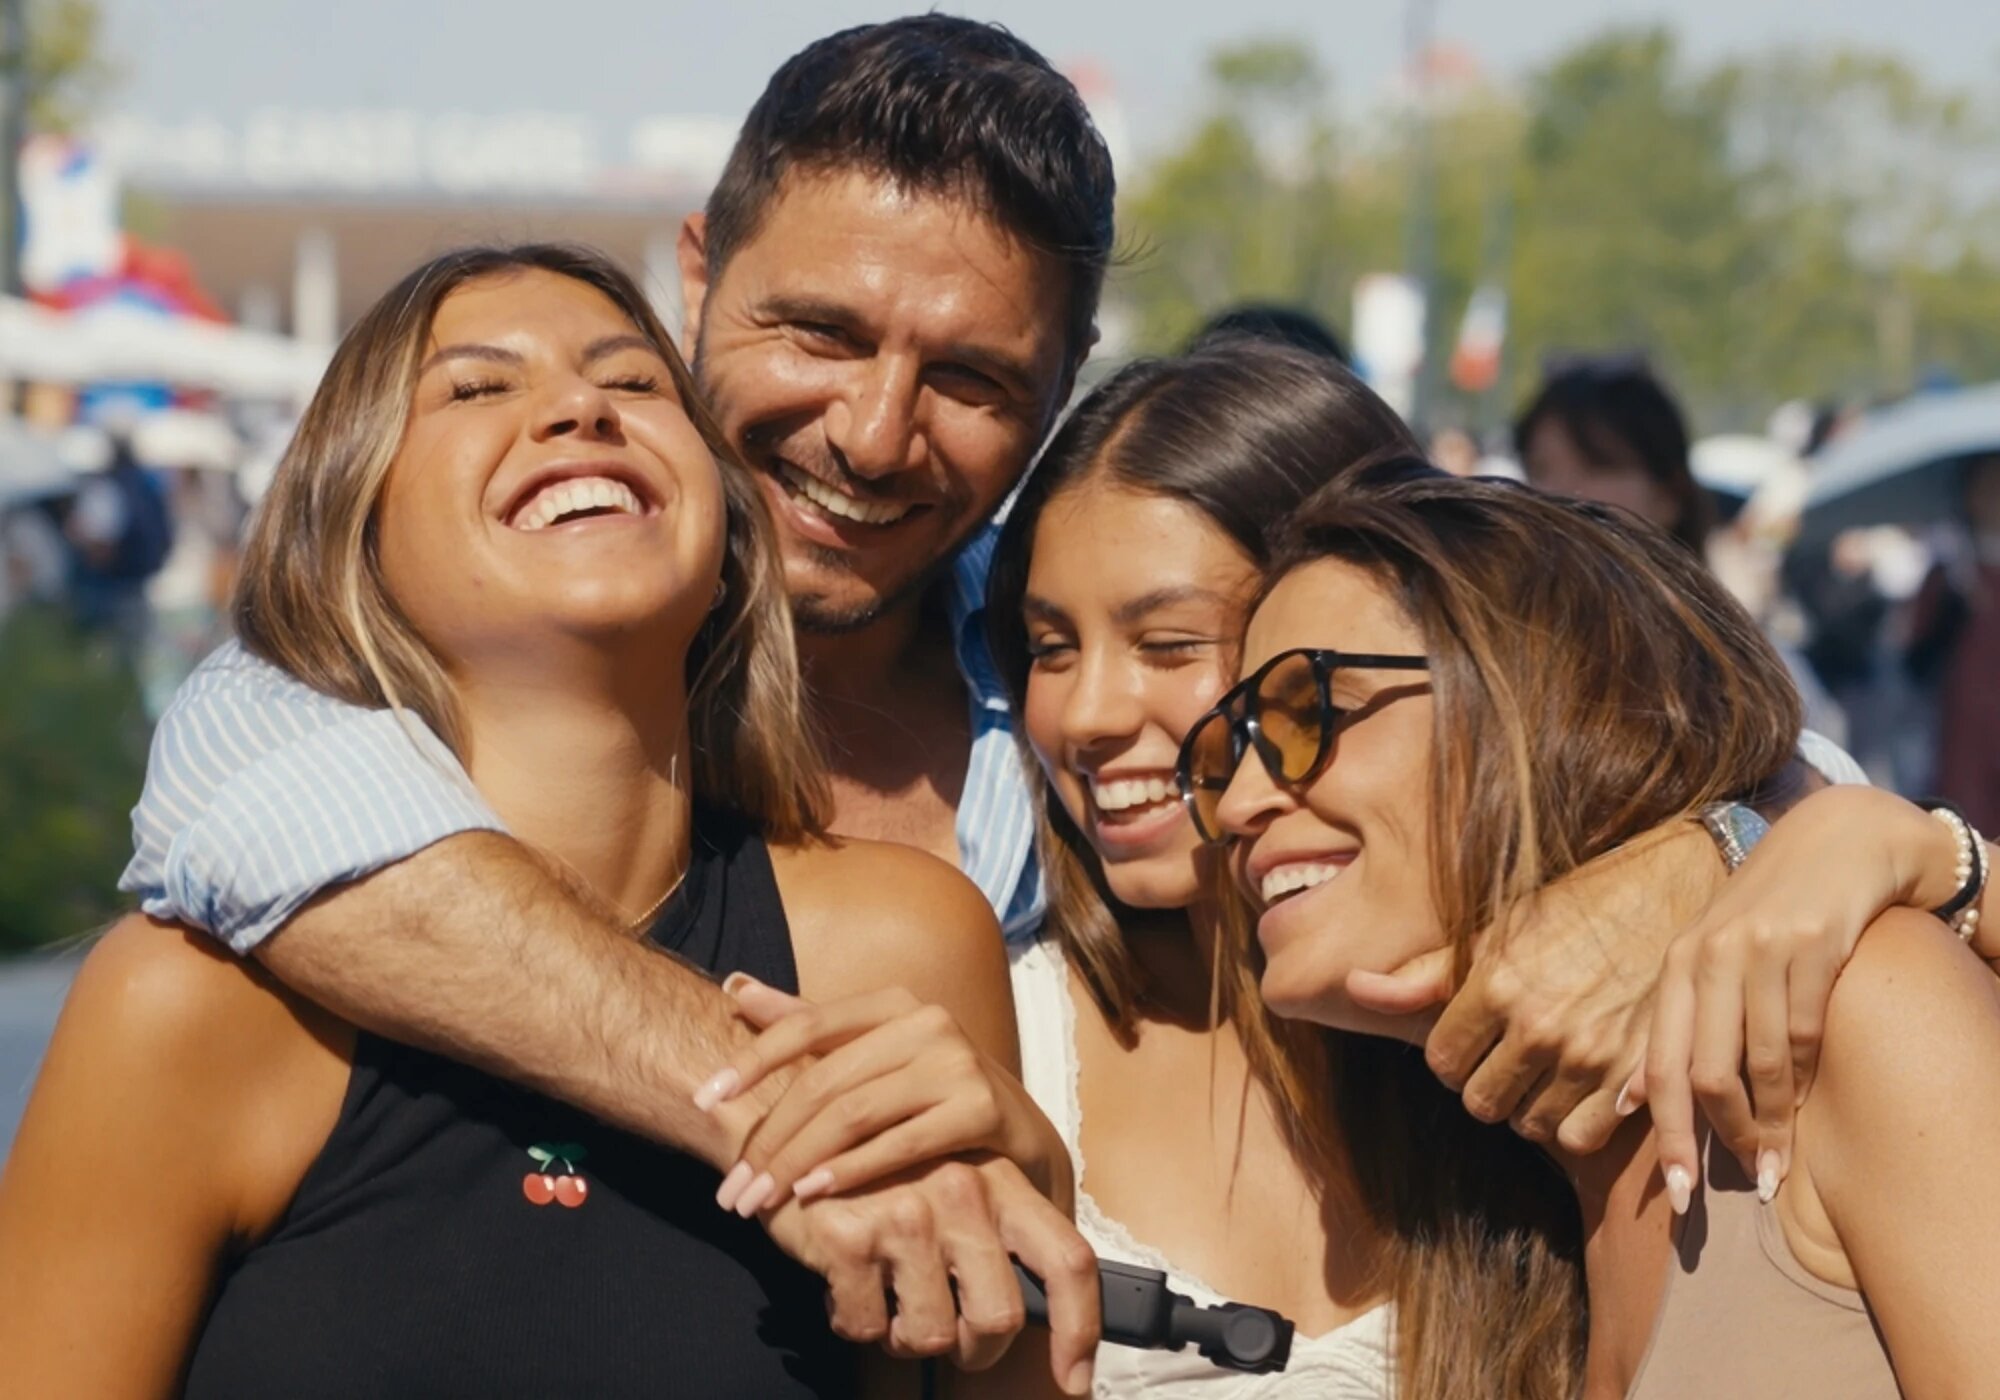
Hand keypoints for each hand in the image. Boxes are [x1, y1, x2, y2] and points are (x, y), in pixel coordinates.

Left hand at [698, 977, 1068, 1213]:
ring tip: (761, 1199)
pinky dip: (851, 1170)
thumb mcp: (872, 1055)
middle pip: (825, 1080)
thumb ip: (805, 1023)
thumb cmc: (933, 1097)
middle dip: (770, 1138)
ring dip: (798, 1162)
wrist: (1021, 1142)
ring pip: (855, 1113)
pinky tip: (814, 1195)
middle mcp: (927, 1021)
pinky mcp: (982, 1108)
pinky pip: (900, 1143)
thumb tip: (732, 985)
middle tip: (732, 1190)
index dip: (751, 1060)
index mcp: (893, 1002)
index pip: (806, 1024)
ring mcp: (958, 1062)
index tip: (703, 1100)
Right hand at [760, 1153, 1099, 1394]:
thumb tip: (1038, 1311)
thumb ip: (998, 1236)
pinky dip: (855, 1321)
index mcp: (1002, 1180)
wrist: (794, 1133)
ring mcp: (906, 1214)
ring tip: (889, 1299)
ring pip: (931, 1335)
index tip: (1074, 1380)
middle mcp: (963, 1191)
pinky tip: (846, 1284)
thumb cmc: (884, 1172)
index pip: (1067, 1260)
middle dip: (973, 1349)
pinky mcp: (850, 1238)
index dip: (1080, 1329)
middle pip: (997, 1318)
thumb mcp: (957, 1183)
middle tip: (945, 1333)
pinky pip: (867, 1327)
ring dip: (906, 1337)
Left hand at [1349, 819, 1719, 1152]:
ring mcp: (1587, 1055)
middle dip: (1486, 1083)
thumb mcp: (1496, 930)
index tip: (1472, 1039)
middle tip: (1509, 1056)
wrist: (1669, 892)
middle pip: (1480, 1102)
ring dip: (1531, 1103)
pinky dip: (1575, 1121)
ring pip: (1528, 1123)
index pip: (1441, 1061)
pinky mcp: (1633, 1078)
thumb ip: (1425, 974)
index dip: (1452, 1054)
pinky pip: (1578, 1137)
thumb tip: (1352, 987)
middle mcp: (1538, 1024)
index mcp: (1496, 983)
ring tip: (1546, 1067)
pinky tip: (1581, 1086)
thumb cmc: (1573, 908)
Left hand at [1630, 785, 1958, 1207]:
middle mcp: (1708, 956)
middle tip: (1739, 1186)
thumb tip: (1628, 1101)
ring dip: (1771, 1126)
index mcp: (1675, 965)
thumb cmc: (1764, 913)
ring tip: (1776, 1169)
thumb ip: (1671, 1025)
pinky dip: (1806, 1084)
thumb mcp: (1705, 959)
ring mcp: (1760, 951)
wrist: (1836, 842)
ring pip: (1761, 1065)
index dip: (1664, 1134)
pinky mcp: (1813, 946)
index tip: (1673, 1195)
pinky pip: (1807, 1036)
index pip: (1659, 1063)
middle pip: (1704, 1073)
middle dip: (1718, 1141)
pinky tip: (1805, 1111)